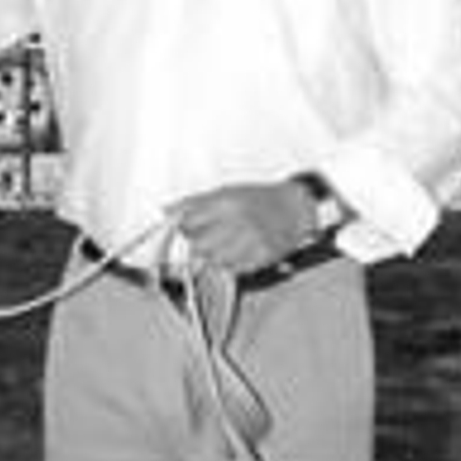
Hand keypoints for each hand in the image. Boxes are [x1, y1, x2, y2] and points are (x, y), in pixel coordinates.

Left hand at [168, 180, 315, 275]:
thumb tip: (164, 210)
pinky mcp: (262, 256)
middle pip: (199, 246)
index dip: (181, 231)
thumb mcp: (227, 192)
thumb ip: (194, 202)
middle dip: (195, 247)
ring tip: (225, 245)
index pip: (189, 223)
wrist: (297, 208)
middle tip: (206, 241)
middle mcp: (239, 221)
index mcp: (227, 202)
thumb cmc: (259, 199)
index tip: (182, 232)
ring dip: (213, 257)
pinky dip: (230, 264)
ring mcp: (251, 241)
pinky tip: (239, 252)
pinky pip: (234, 269)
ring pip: (215, 260)